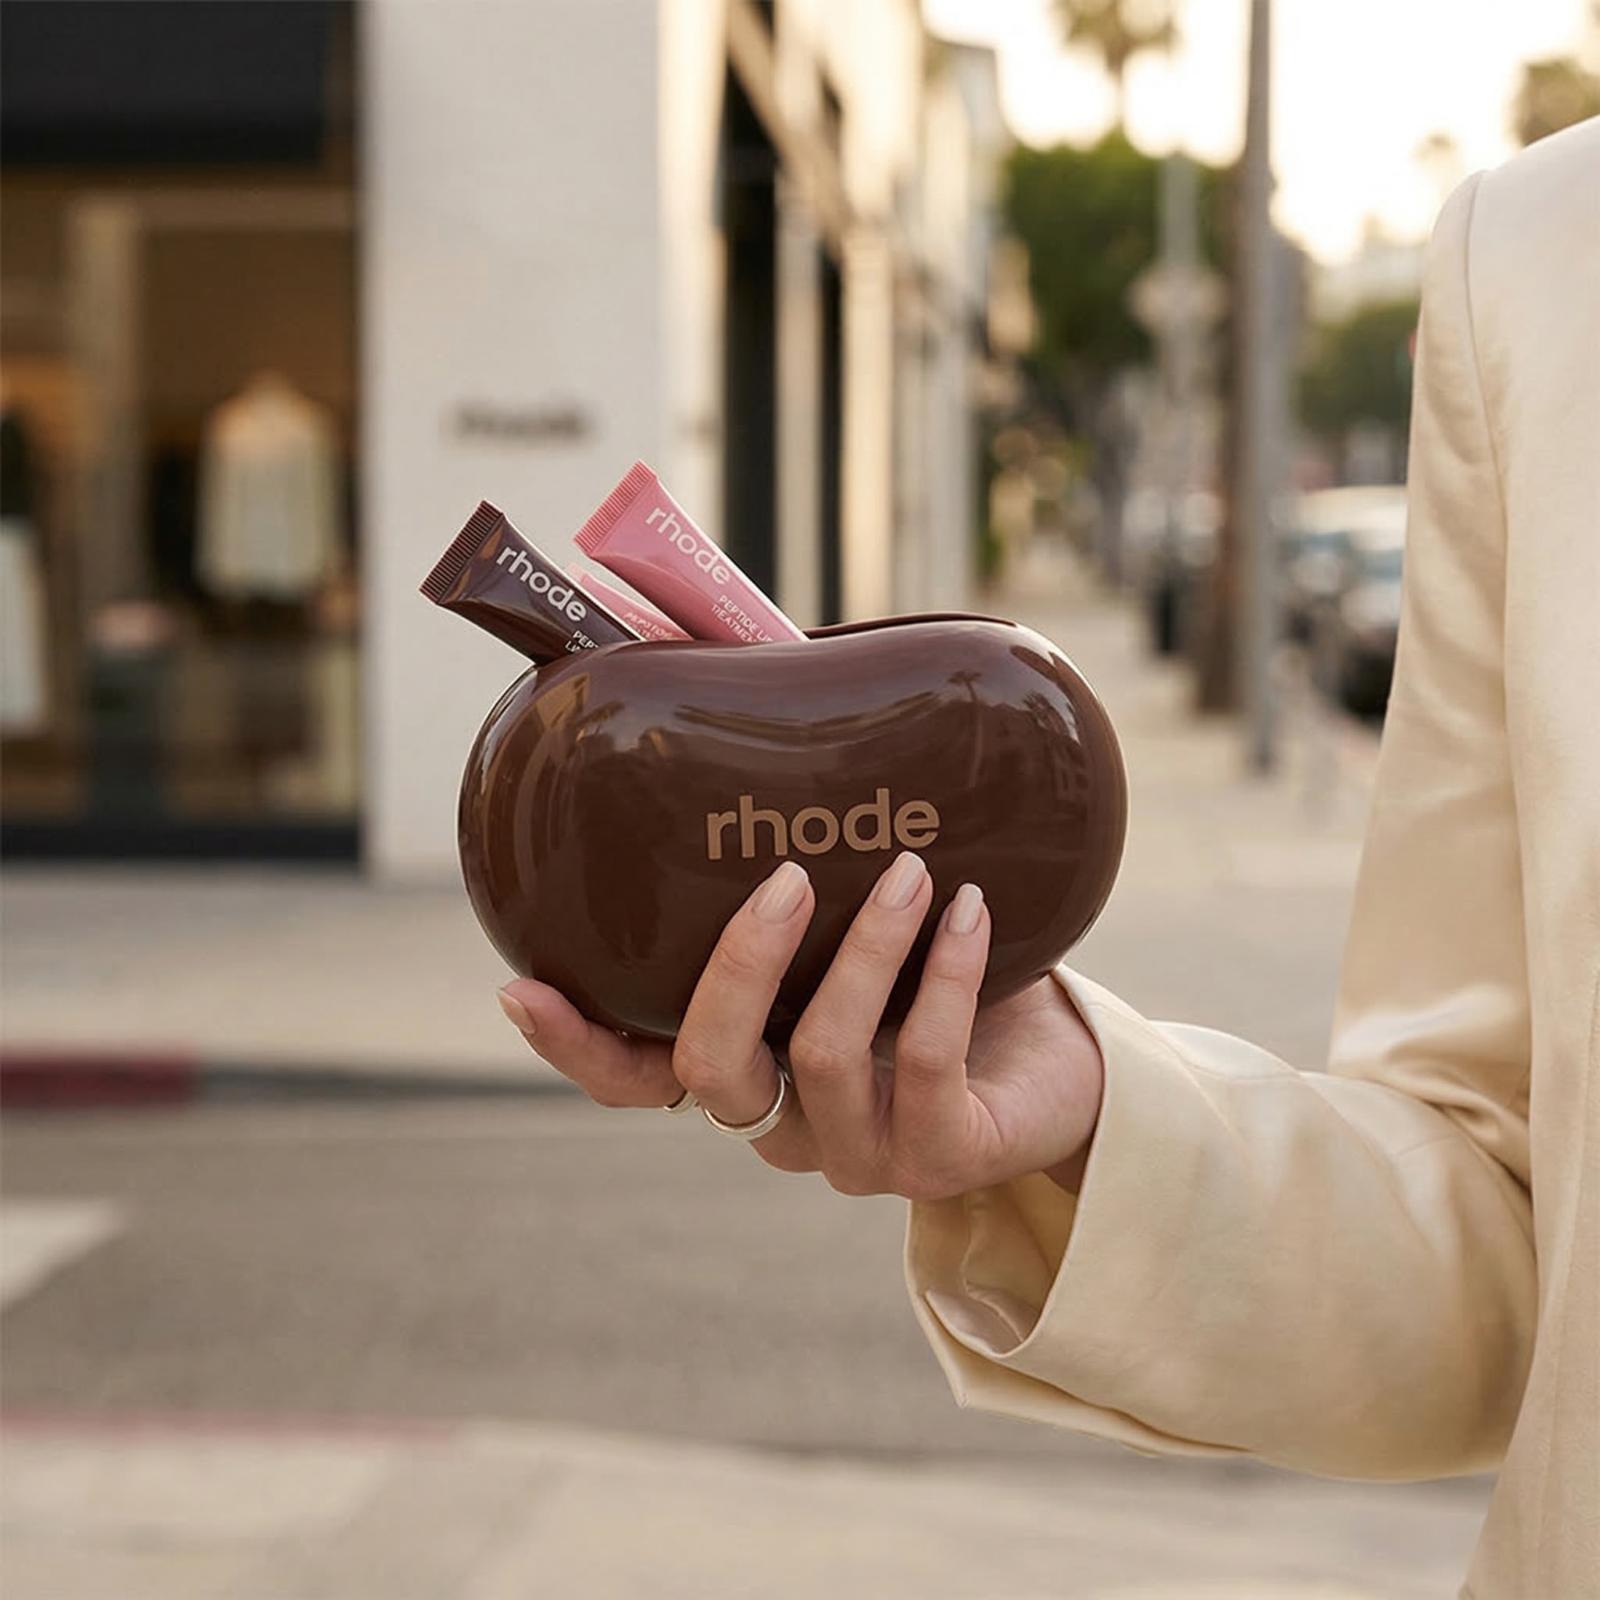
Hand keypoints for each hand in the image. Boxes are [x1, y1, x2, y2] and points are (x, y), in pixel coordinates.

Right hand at [497, 852, 1104, 1199]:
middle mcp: (781, 1121)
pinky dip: (943, 976)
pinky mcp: (942, 1160)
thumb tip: (697, 657)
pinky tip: (970, 910)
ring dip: (863, 953)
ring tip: (909, 870)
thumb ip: (774, 814)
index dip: (574, 1044)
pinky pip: (925, 1064)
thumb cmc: (935, 962)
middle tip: (788, 876)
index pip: (632, 1078)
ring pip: (820, 1059)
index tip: (522, 983)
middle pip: (711, 1071)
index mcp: (743, 1062)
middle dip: (741, 967)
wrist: (1061, 1055)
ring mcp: (857, 1151)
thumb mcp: (851, 895)